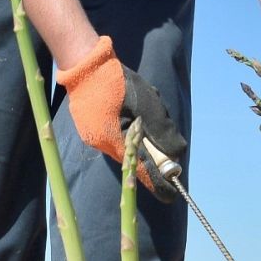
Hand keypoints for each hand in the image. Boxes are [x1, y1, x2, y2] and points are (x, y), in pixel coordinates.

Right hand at [56, 36, 186, 199]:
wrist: (85, 65)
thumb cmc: (118, 82)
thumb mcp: (148, 104)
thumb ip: (162, 131)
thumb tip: (176, 153)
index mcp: (115, 141)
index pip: (141, 172)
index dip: (158, 183)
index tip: (172, 195)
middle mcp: (103, 145)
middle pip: (134, 160)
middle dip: (152, 154)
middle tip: (165, 144)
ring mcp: (94, 137)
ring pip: (125, 148)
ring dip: (140, 139)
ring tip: (142, 113)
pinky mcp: (91, 129)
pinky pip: (116, 138)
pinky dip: (128, 132)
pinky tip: (129, 112)